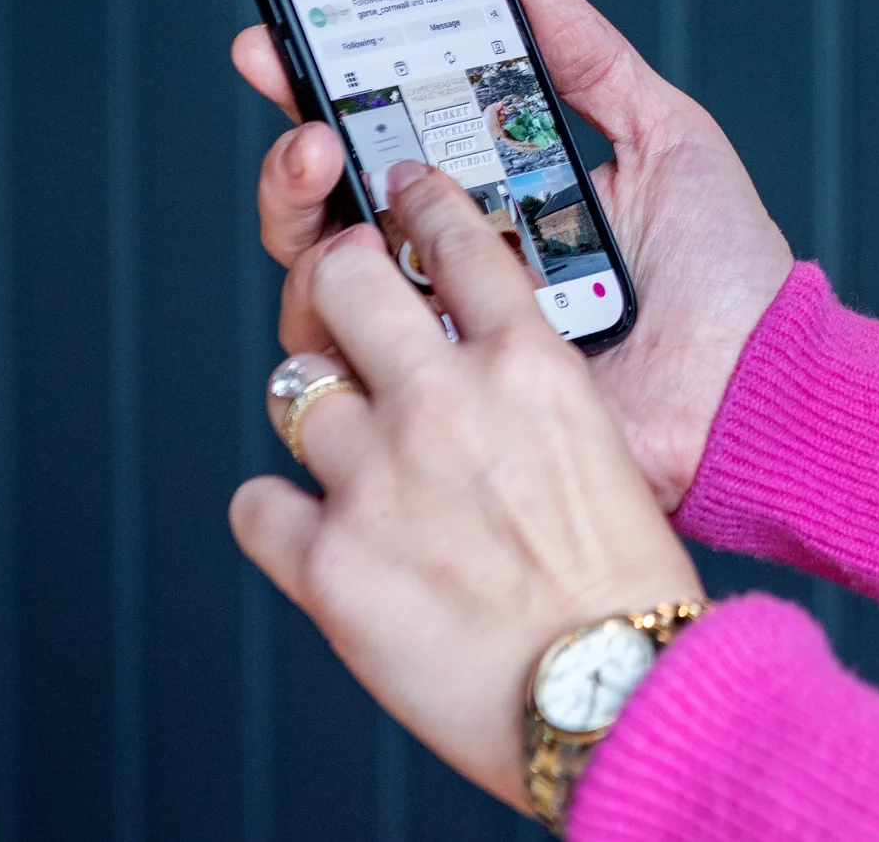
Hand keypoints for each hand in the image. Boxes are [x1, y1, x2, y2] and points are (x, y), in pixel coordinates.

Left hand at [231, 161, 705, 809]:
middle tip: (339, 286)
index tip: (400, 189)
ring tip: (350, 443)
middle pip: (342, 277)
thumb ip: (524, 399)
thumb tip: (469, 375)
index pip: (457, 239)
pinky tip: (323, 529)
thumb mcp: (599, 447)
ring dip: (317, 409)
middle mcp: (446, 403)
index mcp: (531, 365)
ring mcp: (376, 478)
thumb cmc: (622, 582)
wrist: (612, 689)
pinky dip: (282, 513)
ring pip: (293, 387)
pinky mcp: (326, 560)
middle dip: (331, 272)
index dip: (419, 202)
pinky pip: (256, 501)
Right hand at [235, 0, 795, 509]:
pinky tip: (362, 255)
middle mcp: (461, 269)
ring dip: (301, 213)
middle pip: (335, 209)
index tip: (285, 38)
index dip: (331, 91)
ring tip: (326, 164)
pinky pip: (349, 361)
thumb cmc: (728, 275)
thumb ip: (595, 65)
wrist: (757, 386)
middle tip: (308, 118)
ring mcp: (446, 335)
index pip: (396, 142)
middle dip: (297, 149)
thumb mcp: (670, 141)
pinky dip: (332, 303)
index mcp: (506, 203)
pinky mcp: (446, 401)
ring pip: (322, 279)